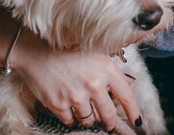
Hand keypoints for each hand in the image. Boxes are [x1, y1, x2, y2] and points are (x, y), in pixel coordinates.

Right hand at [12, 29, 138, 130]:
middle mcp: (94, 84)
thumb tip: (128, 84)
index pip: (127, 96)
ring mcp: (76, 95)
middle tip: (108, 124)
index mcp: (107, 69)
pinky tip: (69, 108)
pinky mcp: (58, 104)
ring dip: (89, 118)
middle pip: (108, 114)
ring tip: (84, 109)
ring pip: (89, 119)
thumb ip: (112, 70)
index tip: (136, 120)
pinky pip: (70, 120)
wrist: (37, 50)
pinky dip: (71, 117)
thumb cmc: (69, 49)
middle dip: (109, 122)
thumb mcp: (96, 53)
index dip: (133, 112)